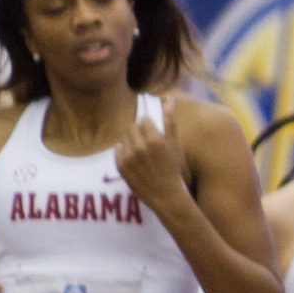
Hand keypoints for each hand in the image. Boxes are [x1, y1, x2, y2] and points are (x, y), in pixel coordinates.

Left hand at [116, 95, 191, 216]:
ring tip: (141, 154)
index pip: (144, 120)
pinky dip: (125, 152)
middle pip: (132, 127)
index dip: (150, 128)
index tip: (155, 138)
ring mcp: (128, 157)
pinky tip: (135, 161)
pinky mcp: (120, 166)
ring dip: (131, 142)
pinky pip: (118, 150)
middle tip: (147, 145)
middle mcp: (139, 146)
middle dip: (139, 133)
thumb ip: (169, 119)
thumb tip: (167, 96)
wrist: (166, 196)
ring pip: (124, 138)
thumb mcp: (175, 144)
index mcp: (155, 139)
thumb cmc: (174, 169)